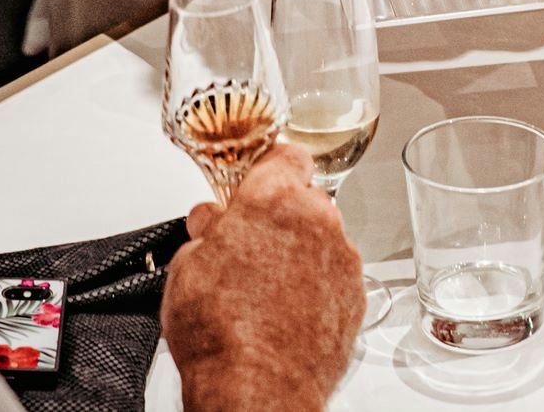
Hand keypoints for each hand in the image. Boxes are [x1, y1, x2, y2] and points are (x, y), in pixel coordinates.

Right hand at [162, 143, 364, 411]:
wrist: (255, 393)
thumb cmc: (219, 334)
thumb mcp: (187, 268)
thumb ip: (206, 230)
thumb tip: (210, 222)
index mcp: (273, 199)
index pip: (284, 154)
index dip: (269, 169)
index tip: (258, 182)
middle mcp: (316, 218)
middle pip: (303, 198)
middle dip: (280, 216)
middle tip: (250, 246)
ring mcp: (341, 257)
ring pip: (321, 236)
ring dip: (301, 251)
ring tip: (267, 289)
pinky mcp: (356, 293)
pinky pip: (335, 274)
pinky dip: (318, 284)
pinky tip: (288, 311)